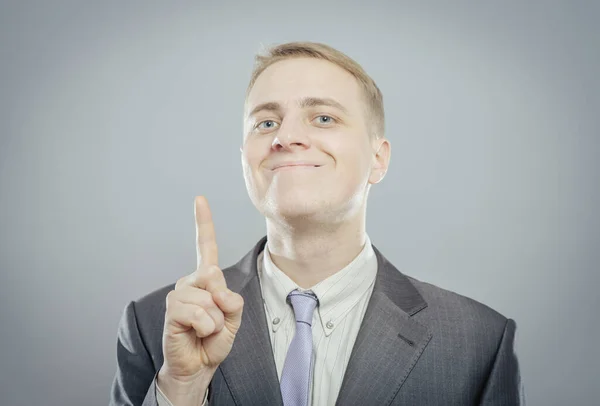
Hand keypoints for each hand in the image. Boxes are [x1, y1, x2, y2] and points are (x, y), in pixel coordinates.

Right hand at [157, 196, 243, 402]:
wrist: (197, 365)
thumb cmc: (213, 340)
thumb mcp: (233, 318)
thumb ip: (232, 301)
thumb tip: (217, 288)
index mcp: (205, 280)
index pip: (205, 247)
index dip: (203, 223)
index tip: (199, 199)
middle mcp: (190, 282)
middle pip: (215, 276)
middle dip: (223, 304)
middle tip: (213, 322)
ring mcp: (179, 294)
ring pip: (209, 299)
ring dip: (214, 321)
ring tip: (204, 330)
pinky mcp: (172, 308)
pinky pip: (199, 312)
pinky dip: (205, 327)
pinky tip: (196, 333)